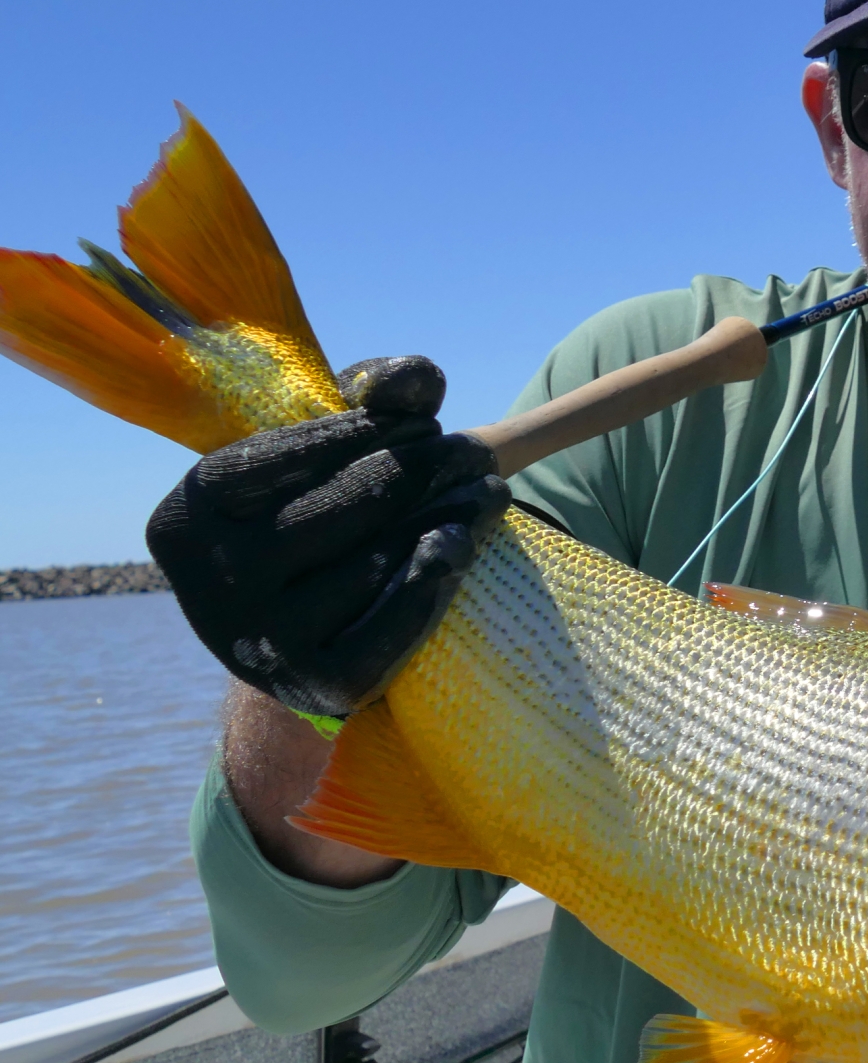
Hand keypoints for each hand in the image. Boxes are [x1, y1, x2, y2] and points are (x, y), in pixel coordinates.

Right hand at [147, 356, 508, 717]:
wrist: (293, 641)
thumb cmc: (306, 521)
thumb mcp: (317, 454)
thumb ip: (369, 397)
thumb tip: (419, 379)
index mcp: (186, 515)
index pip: (292, 452)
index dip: (372, 430)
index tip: (423, 422)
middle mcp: (212, 581)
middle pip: (353, 502)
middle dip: (427, 467)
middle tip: (472, 453)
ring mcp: (261, 640)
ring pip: (383, 557)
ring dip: (453, 515)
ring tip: (487, 491)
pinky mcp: (318, 683)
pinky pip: (396, 622)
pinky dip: (437, 576)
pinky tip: (461, 544)